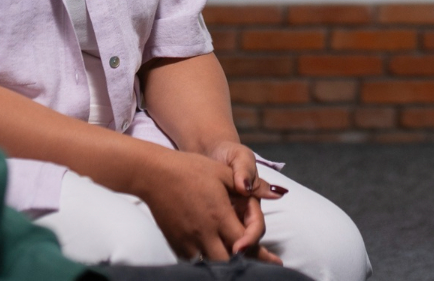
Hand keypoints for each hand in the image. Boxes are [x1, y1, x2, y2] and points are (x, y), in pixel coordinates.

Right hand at [133, 148, 259, 261]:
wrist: (155, 173)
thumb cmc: (191, 168)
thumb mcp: (223, 173)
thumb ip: (250, 186)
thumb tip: (277, 193)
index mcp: (220, 215)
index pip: (243, 243)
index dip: (254, 248)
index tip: (263, 253)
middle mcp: (205, 231)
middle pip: (228, 261)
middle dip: (241, 263)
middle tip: (252, 264)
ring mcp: (188, 239)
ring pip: (210, 264)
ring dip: (222, 264)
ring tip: (234, 265)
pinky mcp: (175, 242)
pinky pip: (192, 260)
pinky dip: (203, 260)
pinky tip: (211, 257)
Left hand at [206, 139, 287, 261]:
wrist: (209, 151)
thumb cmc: (227, 154)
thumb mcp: (239, 157)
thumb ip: (245, 170)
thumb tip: (246, 187)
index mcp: (251, 204)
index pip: (256, 228)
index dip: (250, 239)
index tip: (238, 247)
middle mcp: (241, 216)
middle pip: (245, 244)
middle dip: (241, 256)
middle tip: (228, 266)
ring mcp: (227, 221)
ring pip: (229, 246)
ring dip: (225, 258)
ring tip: (217, 269)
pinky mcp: (211, 224)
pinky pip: (212, 241)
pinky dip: (208, 251)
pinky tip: (199, 260)